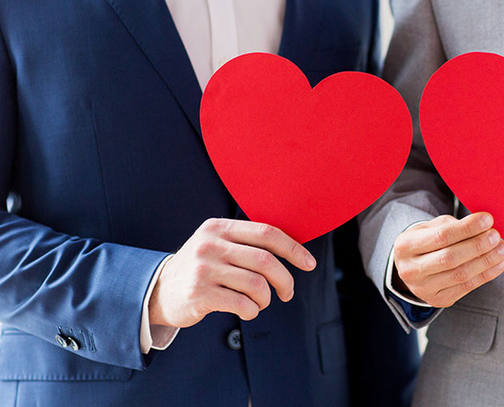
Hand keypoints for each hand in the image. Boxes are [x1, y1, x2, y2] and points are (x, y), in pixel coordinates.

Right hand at [148, 218, 315, 327]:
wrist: (158, 290)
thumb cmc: (201, 268)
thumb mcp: (217, 244)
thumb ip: (247, 243)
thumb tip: (294, 250)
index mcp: (220, 227)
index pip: (267, 233)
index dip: (293, 249)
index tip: (309, 263)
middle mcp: (211, 244)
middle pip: (265, 261)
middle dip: (285, 280)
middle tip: (288, 293)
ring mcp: (203, 269)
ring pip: (256, 284)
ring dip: (266, 298)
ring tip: (261, 303)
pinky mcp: (199, 294)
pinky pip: (242, 304)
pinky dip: (252, 311)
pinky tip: (247, 311)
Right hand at [393, 212, 503, 307]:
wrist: (412, 267)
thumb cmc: (426, 241)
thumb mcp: (430, 227)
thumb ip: (453, 225)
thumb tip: (484, 226)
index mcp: (405, 245)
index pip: (441, 236)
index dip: (467, 228)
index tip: (488, 219)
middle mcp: (411, 270)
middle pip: (450, 258)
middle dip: (478, 245)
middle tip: (497, 236)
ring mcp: (423, 288)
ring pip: (460, 275)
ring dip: (486, 261)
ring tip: (503, 249)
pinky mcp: (438, 300)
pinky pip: (466, 287)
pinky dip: (486, 275)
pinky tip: (498, 264)